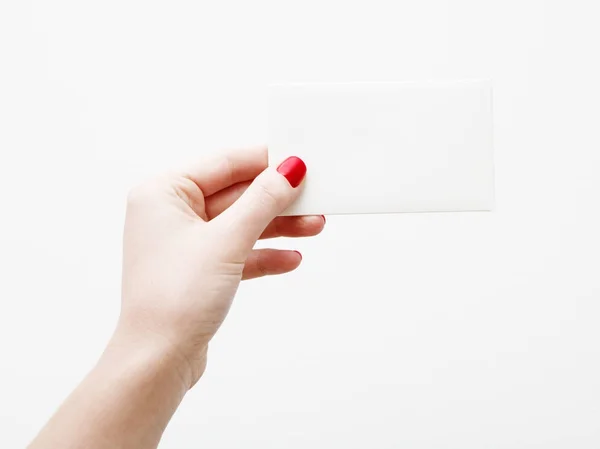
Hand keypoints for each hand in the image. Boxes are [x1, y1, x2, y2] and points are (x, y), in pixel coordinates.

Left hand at [117, 147, 323, 387]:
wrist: (158, 362)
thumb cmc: (175, 298)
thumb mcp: (226, 240)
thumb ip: (261, 202)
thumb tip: (288, 170)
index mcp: (163, 193)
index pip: (223, 164)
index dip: (264, 162)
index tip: (298, 162)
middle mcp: (171, 214)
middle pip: (236, 195)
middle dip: (277, 201)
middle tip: (314, 199)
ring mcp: (185, 243)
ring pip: (240, 224)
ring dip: (277, 227)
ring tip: (314, 227)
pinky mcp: (199, 270)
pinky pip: (237, 251)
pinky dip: (263, 254)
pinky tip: (291, 258)